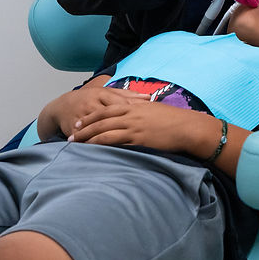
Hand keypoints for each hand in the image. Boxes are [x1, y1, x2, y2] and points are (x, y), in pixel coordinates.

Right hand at [38, 80, 148, 140]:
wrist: (61, 106)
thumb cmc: (90, 99)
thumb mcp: (107, 93)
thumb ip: (128, 95)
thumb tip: (149, 96)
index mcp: (102, 94)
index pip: (121, 102)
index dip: (135, 110)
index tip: (147, 118)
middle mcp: (92, 103)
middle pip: (110, 114)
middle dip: (124, 124)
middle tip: (140, 134)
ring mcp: (82, 115)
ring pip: (96, 126)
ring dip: (108, 135)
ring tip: (122, 143)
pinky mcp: (72, 127)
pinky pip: (83, 136)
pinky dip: (91, 143)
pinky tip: (101, 150)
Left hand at [70, 102, 196, 151]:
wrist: (187, 126)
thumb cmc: (173, 119)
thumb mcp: (154, 110)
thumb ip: (141, 111)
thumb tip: (133, 114)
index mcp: (134, 106)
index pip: (106, 110)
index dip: (91, 117)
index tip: (80, 122)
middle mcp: (131, 115)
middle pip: (101, 121)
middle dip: (84, 128)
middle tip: (71, 135)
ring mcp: (134, 127)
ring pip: (105, 132)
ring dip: (88, 139)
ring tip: (76, 145)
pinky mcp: (139, 140)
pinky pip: (116, 144)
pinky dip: (103, 147)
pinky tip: (95, 152)